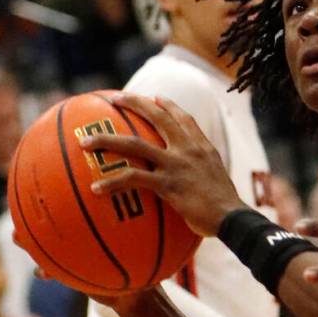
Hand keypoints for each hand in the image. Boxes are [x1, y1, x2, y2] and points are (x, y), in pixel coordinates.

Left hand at [79, 93, 245, 236]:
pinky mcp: (167, 184)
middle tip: (115, 98)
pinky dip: (112, 183)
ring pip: (134, 144)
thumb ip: (204, 175)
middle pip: (158, 118)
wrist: (233, 218)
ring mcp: (176, 165)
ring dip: (106, 140)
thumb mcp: (219, 183)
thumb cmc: (227, 209)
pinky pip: (133, 179)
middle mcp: (188, 150)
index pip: (184, 119)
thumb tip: (193, 185)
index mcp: (202, 148)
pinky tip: (95, 189)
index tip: (155, 98)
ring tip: (84, 142)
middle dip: (135, 104)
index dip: (168, 106)